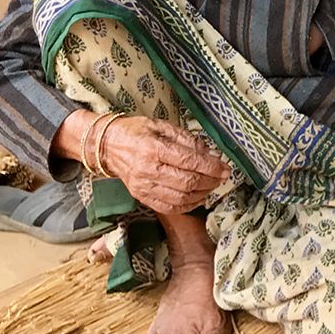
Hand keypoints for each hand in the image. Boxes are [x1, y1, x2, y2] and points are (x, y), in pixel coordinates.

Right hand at [100, 117, 231, 214]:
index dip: (212, 167)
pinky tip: (197, 197)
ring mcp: (142, 186)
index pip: (189, 161)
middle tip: (221, 177)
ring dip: (202, 194)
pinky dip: (188, 205)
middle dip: (210, 181)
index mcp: (153, 148)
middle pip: (187, 182)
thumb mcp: (162, 126)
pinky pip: (169, 207)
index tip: (226, 169)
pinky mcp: (140, 196)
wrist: (108, 146)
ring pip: (180, 197)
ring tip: (212, 186)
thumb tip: (212, 154)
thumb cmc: (137, 132)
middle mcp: (147, 169)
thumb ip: (188, 140)